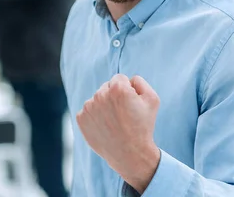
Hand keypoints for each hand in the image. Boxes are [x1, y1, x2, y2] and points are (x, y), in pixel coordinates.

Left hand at [76, 74, 160, 193]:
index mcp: (117, 88)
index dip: (128, 90)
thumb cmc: (143, 126)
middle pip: (107, 87)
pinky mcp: (81, 118)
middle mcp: (100, 95)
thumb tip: (127, 79)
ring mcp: (88, 107)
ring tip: (114, 122)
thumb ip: (139, 82)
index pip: (120, 78)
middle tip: (123, 114)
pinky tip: (105, 127)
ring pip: (97, 99)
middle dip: (114, 96)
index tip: (131, 104)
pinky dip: (95, 117)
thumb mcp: (152, 100)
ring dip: (104, 106)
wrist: (130, 154)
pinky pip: (88, 111)